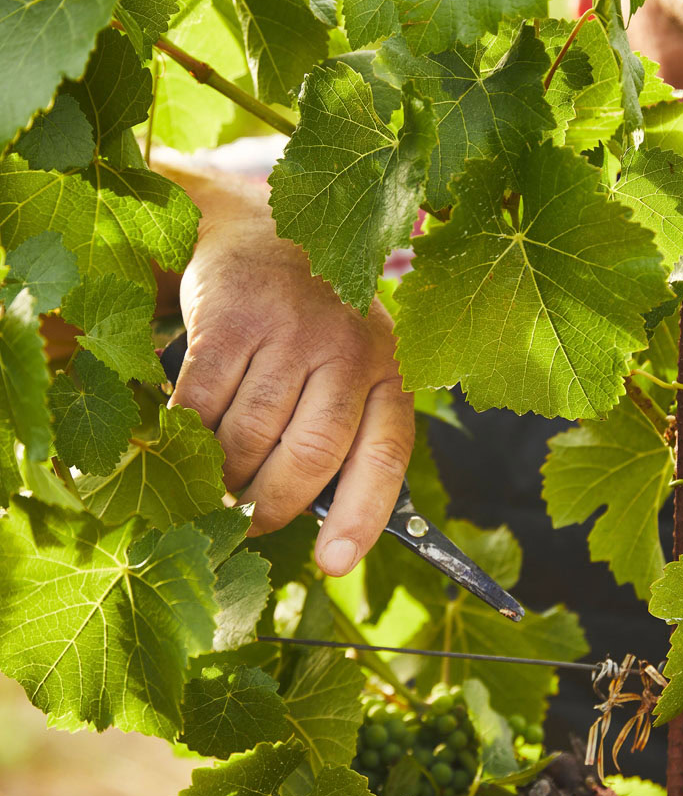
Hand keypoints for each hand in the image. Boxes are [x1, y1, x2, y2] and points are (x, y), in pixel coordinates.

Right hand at [167, 169, 413, 574]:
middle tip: (247, 520)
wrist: (265, 230)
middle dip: (271, 504)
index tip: (333, 564)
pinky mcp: (232, 318)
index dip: (360, 517)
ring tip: (216, 483)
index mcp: (385, 369)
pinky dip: (187, 434)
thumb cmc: (311, 324)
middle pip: (309, 456)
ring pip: (249, 436)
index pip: (384, 456)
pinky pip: (202, 403)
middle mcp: (346, 348)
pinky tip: (184, 441)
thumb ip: (344, 430)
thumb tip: (320, 525)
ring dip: (225, 475)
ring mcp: (289, 330)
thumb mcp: (349, 364)